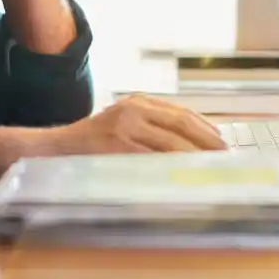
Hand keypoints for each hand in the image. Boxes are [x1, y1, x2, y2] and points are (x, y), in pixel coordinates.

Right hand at [53, 95, 227, 153]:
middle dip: (206, 141)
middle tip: (225, 157)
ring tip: (211, 168)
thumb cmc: (90, 146)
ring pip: (170, 142)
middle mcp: (132, 109)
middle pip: (180, 124)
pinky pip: (151, 158)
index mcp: (137, 102)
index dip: (205, 129)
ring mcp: (124, 126)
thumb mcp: (122, 127)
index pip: (180, 113)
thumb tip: (189, 149)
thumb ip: (150, 132)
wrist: (52, 150)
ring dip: (194, 157)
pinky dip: (170, 168)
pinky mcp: (116, 146)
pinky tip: (184, 176)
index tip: (222, 143)